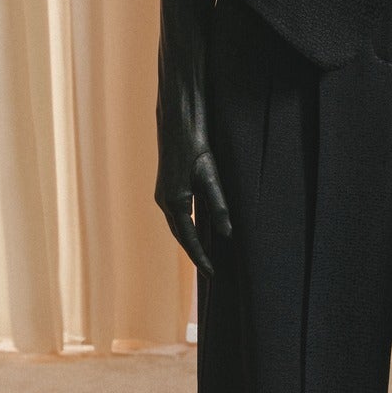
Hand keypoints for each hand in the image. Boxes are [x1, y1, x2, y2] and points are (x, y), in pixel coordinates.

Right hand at [155, 78, 231, 273]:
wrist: (177, 118)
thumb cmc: (194, 142)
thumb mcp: (210, 174)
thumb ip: (219, 205)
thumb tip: (228, 234)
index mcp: (174, 201)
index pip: (188, 240)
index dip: (201, 258)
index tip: (213, 275)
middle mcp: (164, 200)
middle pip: (181, 236)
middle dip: (195, 253)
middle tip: (211, 271)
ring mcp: (164, 192)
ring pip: (178, 225)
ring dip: (190, 240)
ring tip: (205, 255)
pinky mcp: (168, 183)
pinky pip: (177, 213)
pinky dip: (187, 225)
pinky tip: (198, 227)